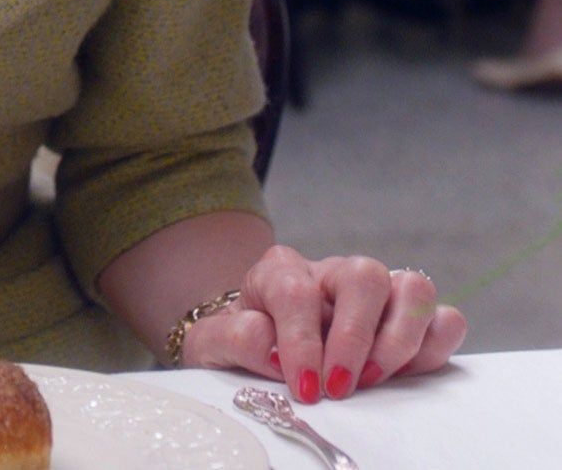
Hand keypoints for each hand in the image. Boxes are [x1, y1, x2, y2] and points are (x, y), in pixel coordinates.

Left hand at [179, 245, 466, 401]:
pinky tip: (407, 374)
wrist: (259, 341)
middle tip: (342, 386)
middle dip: (356, 338)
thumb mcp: (214, 343)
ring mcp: (375, 294)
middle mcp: (332, 273)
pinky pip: (444, 317)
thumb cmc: (242, 341)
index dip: (301, 342)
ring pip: (412, 288)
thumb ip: (233, 339)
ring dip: (400, 339)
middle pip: (364, 275)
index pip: (296, 291)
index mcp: (280, 271)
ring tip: (375, 381)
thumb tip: (271, 347)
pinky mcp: (408, 320)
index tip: (304, 387)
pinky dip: (436, 345)